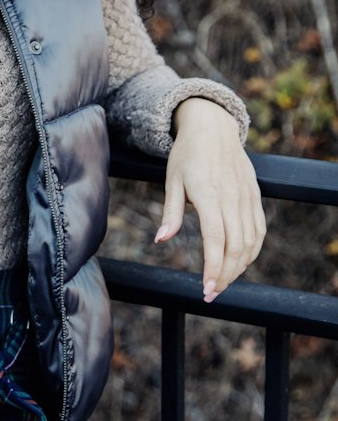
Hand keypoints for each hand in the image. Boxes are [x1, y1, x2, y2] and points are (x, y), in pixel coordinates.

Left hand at [154, 98, 265, 301]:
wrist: (213, 128)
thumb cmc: (187, 154)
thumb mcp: (172, 180)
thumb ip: (170, 211)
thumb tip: (161, 239)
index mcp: (209, 196)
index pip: (215, 241)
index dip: (213, 268)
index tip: (207, 289)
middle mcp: (232, 199)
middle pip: (235, 247)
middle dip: (226, 275)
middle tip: (212, 293)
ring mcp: (247, 198)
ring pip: (250, 242)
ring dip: (239, 267)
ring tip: (224, 282)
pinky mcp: (255, 196)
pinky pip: (259, 230)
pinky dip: (253, 250)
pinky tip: (241, 262)